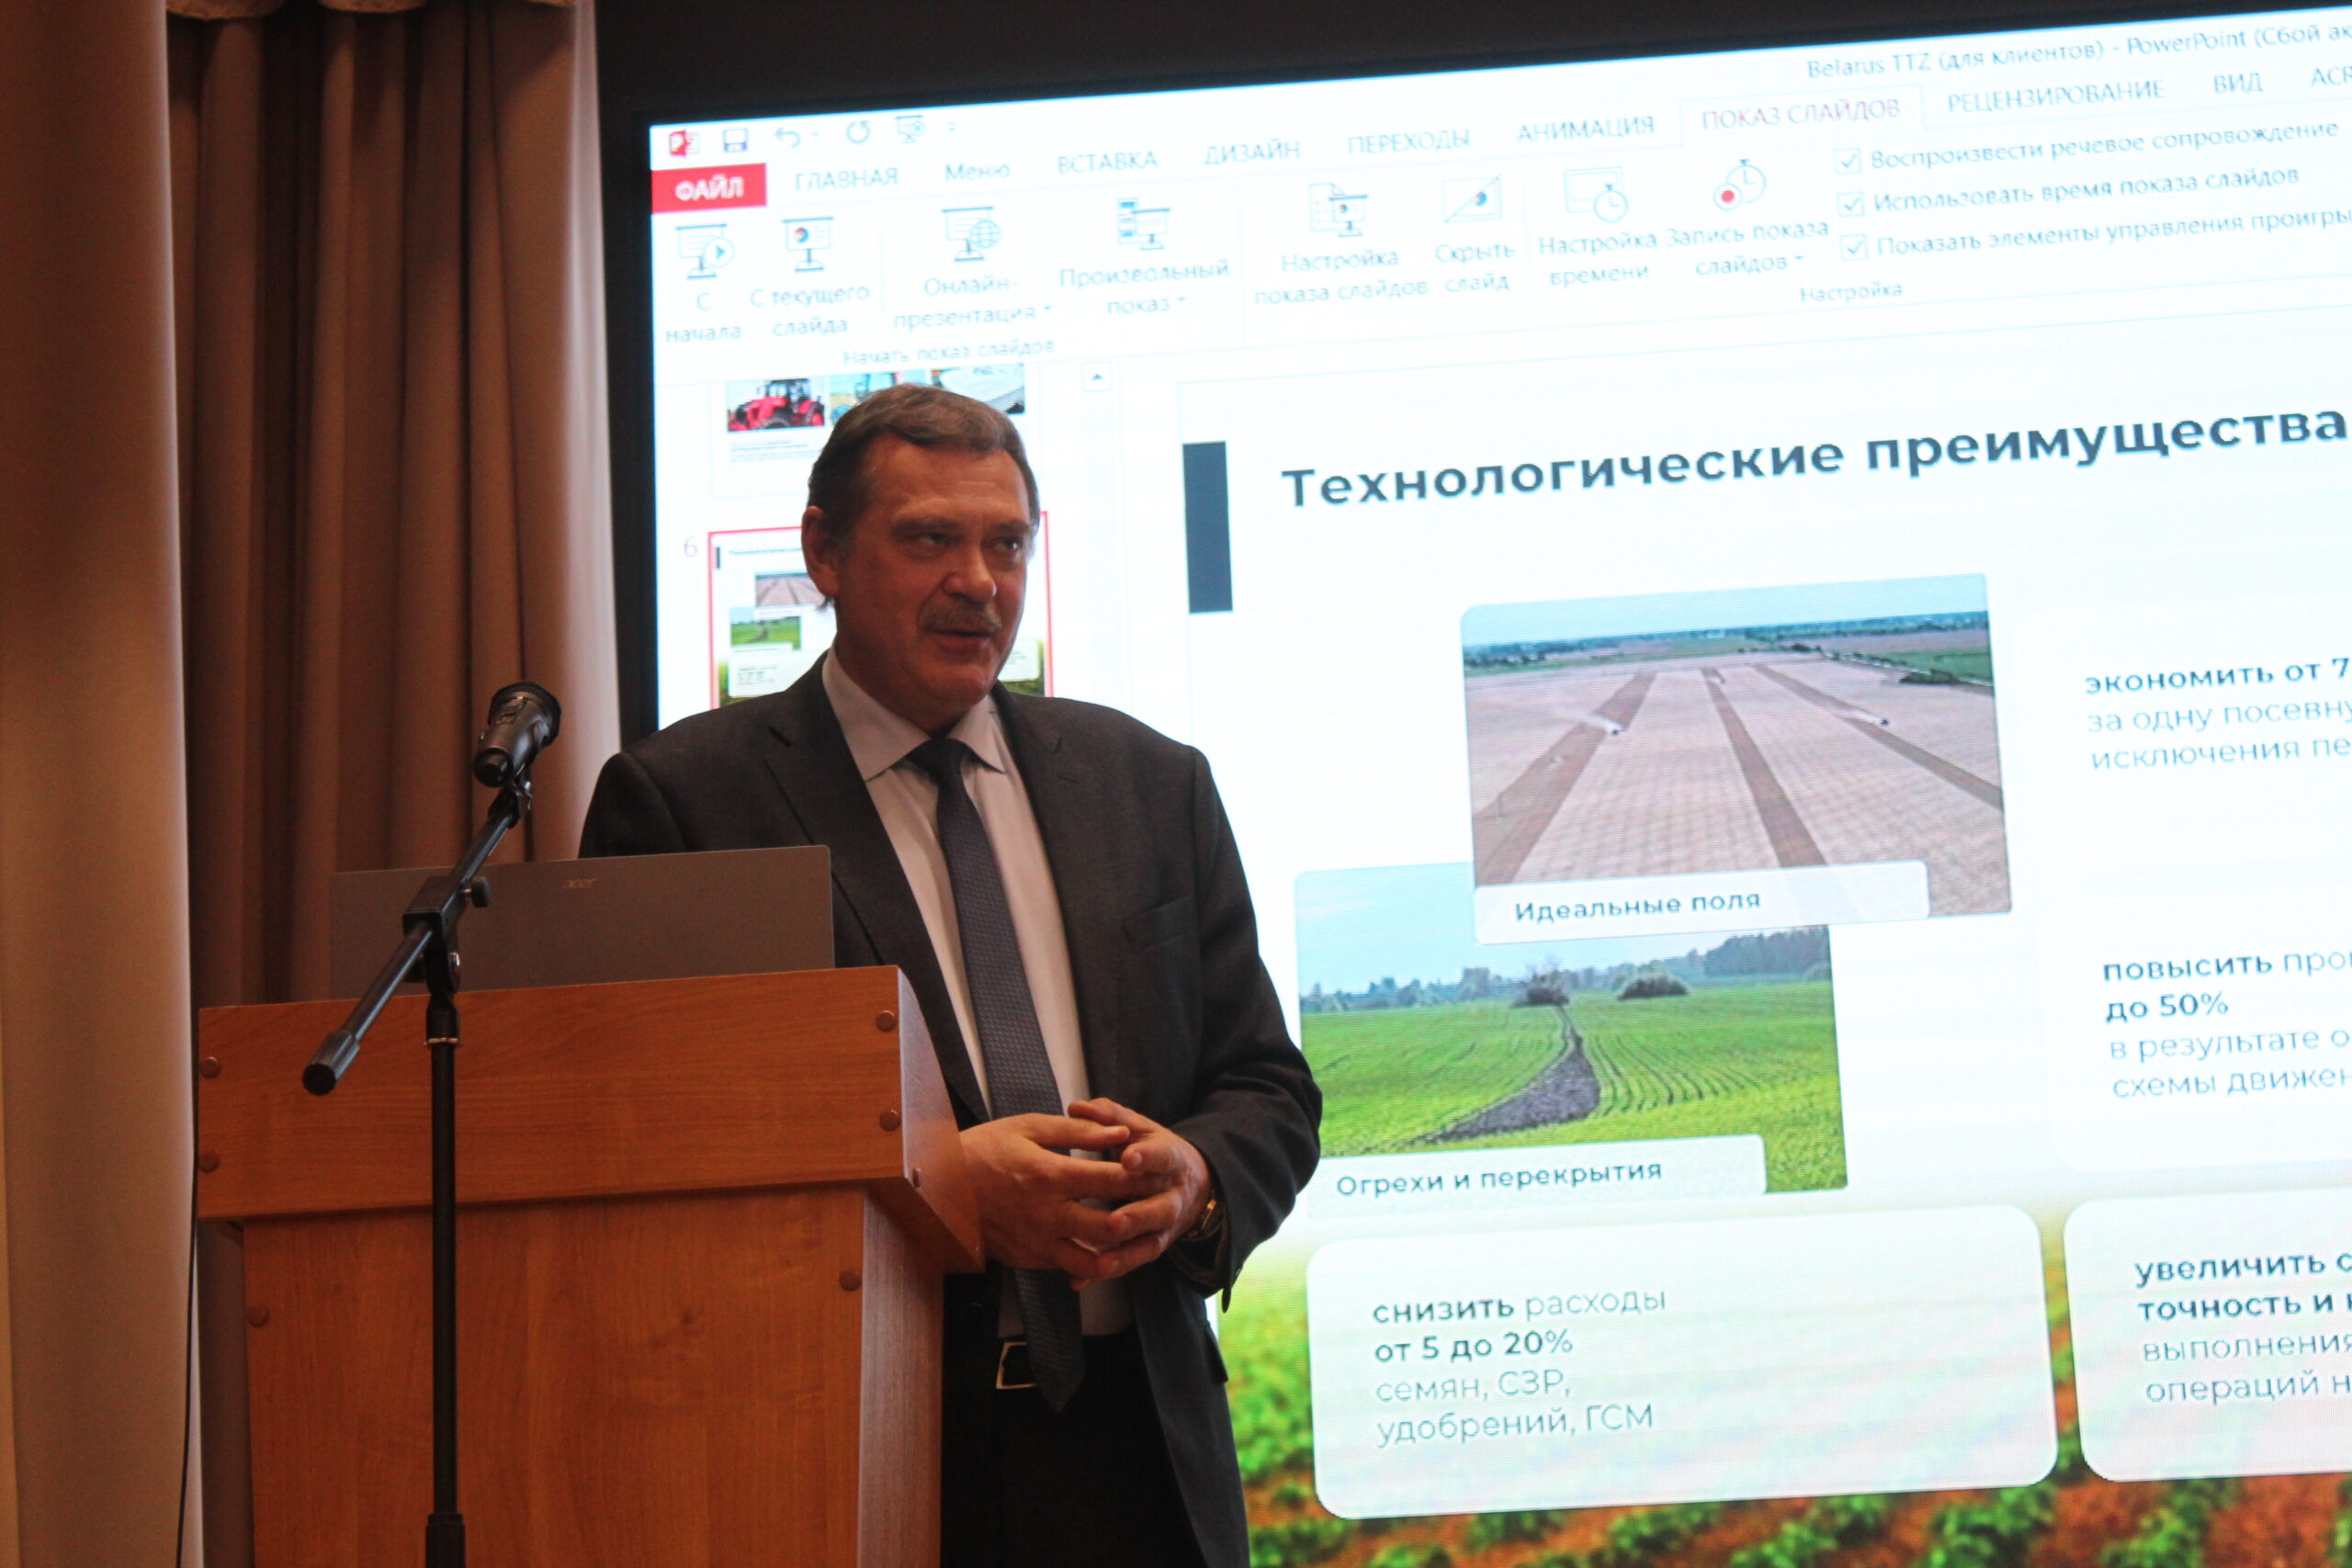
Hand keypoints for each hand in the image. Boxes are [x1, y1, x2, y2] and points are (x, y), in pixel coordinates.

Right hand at [959, 1113, 1145, 1277]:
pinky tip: (1103, 1247)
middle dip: (1137, 1217)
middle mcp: (1045, 1214)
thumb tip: (1119, 1131)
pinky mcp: (1028, 1259)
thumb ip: (1077, 1132)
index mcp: (1049, 1175)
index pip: (1110, 1180)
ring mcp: (1036, 1241)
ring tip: (1135, 1234)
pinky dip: (1090, 1261)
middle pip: (1108, 1226)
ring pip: (1091, 1259)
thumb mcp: (1029, 1127)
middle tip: (1156, 1207)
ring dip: (1118, 1249)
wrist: (940, 1188)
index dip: (1141, 1176)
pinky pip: (1068, 1267)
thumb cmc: (985, 1149)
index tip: (1158, 1170)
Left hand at [1062, 1098, 1212, 1283]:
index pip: (1163, 1159)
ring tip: (1098, 1261)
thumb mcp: (1139, 1130)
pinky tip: (1079, 1279)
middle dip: (1138, 1216)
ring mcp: (1163, 1228)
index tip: (1128, 1158)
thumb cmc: (1153, 1153)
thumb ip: (1111, 1118)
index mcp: (1171, 1162)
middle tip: (1114, 1220)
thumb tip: (1077, 1107)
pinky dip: (1105, 1272)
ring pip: (1147, 1244)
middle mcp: (1172, 1198)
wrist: (1192, 1186)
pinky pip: (1129, 1263)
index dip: (1148, 1159)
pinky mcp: (1150, 1248)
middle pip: (1159, 1210)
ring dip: (1123, 1255)